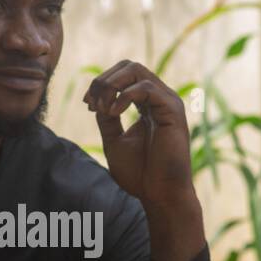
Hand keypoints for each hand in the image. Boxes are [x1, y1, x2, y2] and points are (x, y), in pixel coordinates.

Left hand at [82, 60, 196, 208]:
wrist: (159, 194)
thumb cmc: (140, 173)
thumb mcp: (114, 140)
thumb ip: (107, 119)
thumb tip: (96, 100)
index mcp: (147, 105)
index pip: (123, 76)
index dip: (100, 84)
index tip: (87, 105)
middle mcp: (159, 99)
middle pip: (129, 66)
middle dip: (104, 80)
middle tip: (92, 104)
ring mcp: (167, 102)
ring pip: (136, 70)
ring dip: (111, 86)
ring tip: (102, 109)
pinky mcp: (172, 110)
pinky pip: (146, 88)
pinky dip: (124, 96)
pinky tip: (114, 112)